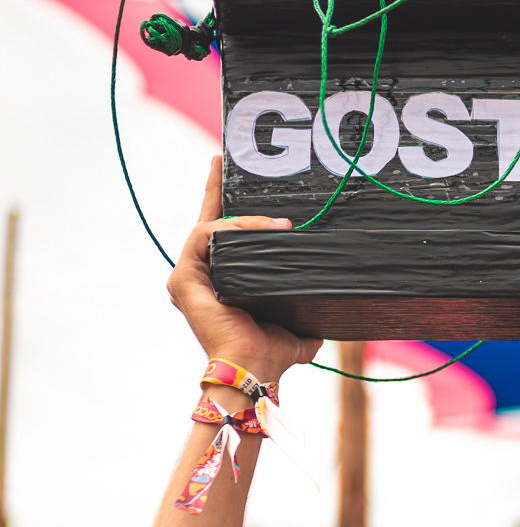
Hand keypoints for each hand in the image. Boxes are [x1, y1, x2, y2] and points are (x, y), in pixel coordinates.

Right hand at [167, 159, 321, 383]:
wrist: (255, 369)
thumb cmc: (270, 354)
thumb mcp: (297, 328)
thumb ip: (306, 315)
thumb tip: (330, 314)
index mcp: (221, 282)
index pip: (224, 237)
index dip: (227, 208)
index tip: (230, 177)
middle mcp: (200, 276)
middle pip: (209, 222)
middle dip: (214, 187)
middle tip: (222, 157)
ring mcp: (188, 275)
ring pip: (213, 226)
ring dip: (247, 219)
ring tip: (282, 225)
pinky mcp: (182, 277)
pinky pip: (207, 235)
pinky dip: (234, 228)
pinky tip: (265, 230)